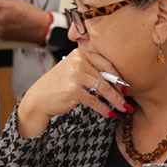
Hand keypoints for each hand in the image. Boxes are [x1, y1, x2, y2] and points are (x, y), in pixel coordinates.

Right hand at [14, 45, 130, 139]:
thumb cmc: (57, 86)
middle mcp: (78, 62)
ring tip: (123, 108)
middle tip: (127, 99)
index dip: (118, 75)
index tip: (125, 85)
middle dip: (119, 90)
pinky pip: (95, 101)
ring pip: (103, 89)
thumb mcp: (72, 71)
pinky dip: (104, 109)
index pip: (105, 62)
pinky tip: (110, 113)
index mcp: (79, 54)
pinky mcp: (74, 91)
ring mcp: (76, 76)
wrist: (38, 99)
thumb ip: (90, 70)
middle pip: (106, 76)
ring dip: (116, 100)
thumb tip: (116, 80)